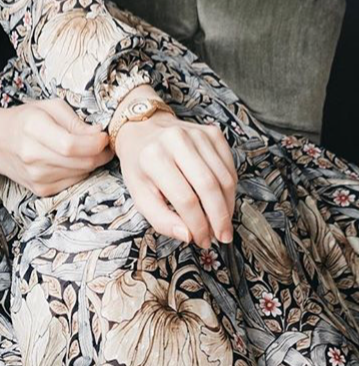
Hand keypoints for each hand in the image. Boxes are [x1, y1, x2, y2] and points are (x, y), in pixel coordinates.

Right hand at [0, 98, 113, 197]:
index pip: (70, 145)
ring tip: (89, 148)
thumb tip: (98, 133)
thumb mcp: (49, 107)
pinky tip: (74, 159)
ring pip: (81, 173)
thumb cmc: (25, 120)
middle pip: (80, 162)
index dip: (94, 143)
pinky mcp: (41, 189)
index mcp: (33, 128)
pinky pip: (73, 182)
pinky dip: (80, 171)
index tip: (104, 135)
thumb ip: (75, 120)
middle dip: (100, 153)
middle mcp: (33, 156)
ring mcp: (36, 176)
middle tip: (104, 142)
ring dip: (92, 162)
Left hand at [114, 111, 237, 247]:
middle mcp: (176, 140)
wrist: (143, 130)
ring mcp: (196, 133)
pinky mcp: (211, 132)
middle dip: (220, 218)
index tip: (203, 240)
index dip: (198, 225)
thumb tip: (188, 236)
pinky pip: (230, 166)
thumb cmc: (141, 165)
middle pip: (209, 187)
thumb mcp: (139, 195)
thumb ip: (161, 220)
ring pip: (224, 177)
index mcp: (153, 157)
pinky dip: (230, 187)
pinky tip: (222, 198)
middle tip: (222, 236)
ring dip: (227, 205)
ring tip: (222, 221)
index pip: (185, 198)